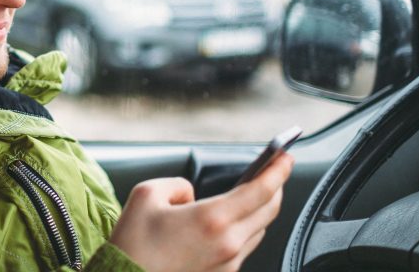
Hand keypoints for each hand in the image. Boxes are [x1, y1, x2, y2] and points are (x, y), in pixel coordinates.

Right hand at [109, 153, 293, 271]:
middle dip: (276, 186)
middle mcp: (228, 243)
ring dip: (261, 208)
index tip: (285, 156)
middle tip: (275, 170)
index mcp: (213, 219)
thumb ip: (177, 184)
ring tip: (255, 192)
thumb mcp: (147, 195)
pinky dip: (246, 227)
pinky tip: (233, 219)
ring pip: (259, 230)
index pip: (261, 190)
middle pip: (269, 210)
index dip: (278, 170)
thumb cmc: (133, 244)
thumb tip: (191, 195)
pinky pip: (244, 246)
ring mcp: (227, 263)